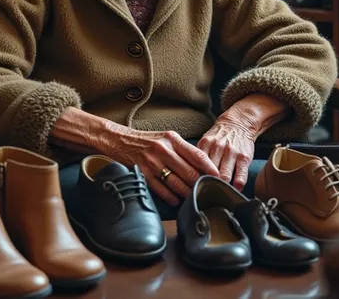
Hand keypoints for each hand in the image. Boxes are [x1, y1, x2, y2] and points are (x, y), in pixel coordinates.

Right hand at [100, 124, 220, 205]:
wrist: (121, 140)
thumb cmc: (148, 141)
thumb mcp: (167, 138)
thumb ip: (183, 149)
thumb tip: (202, 166)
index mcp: (172, 139)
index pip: (197, 155)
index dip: (209, 168)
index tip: (218, 177)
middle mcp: (164, 150)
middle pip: (189, 172)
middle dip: (200, 183)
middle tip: (207, 190)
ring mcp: (153, 162)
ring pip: (177, 183)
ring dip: (187, 193)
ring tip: (193, 197)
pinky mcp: (144, 173)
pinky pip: (161, 189)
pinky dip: (171, 197)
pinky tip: (176, 200)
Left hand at [197, 117, 255, 190]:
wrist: (238, 123)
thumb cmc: (219, 137)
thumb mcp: (206, 141)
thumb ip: (198, 156)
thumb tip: (189, 175)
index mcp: (205, 144)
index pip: (197, 165)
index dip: (195, 179)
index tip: (194, 189)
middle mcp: (218, 147)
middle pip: (210, 172)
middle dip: (208, 186)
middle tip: (205, 197)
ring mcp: (232, 152)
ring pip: (225, 176)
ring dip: (222, 187)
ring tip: (219, 196)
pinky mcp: (244, 157)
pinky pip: (241, 175)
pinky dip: (237, 186)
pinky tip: (234, 190)